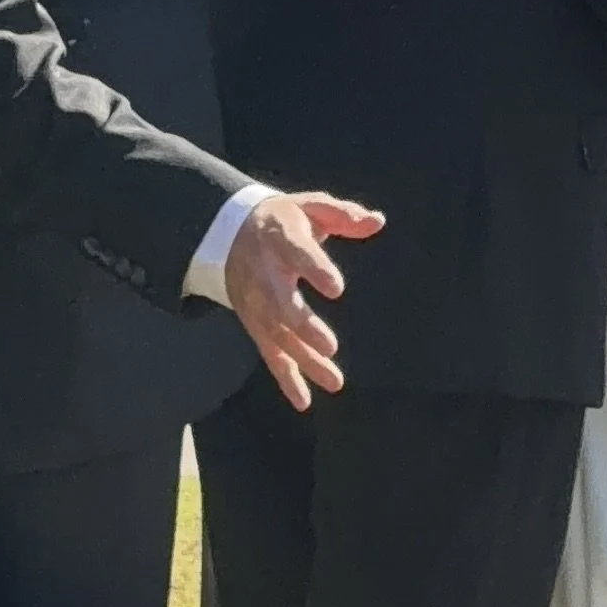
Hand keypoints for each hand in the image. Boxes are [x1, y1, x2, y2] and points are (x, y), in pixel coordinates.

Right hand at [224, 190, 387, 408]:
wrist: (228, 234)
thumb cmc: (282, 221)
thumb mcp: (309, 206)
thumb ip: (342, 215)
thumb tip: (377, 221)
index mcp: (281, 238)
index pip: (297, 253)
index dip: (315, 269)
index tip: (336, 287)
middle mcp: (265, 274)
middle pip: (281, 304)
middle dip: (303, 327)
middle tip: (330, 347)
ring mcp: (257, 303)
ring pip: (278, 336)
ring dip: (304, 360)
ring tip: (335, 381)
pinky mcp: (255, 323)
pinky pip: (270, 353)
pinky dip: (285, 378)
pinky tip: (304, 400)